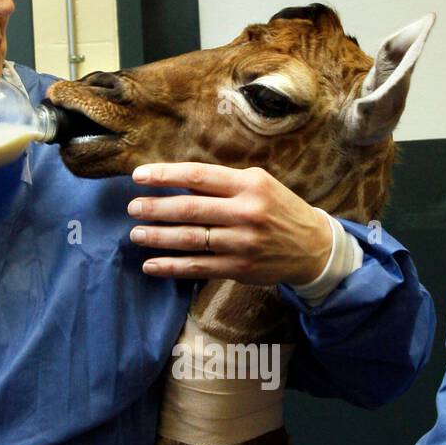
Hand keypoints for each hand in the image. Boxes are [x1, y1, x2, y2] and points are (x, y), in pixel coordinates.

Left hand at [126, 162, 331, 285]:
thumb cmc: (279, 210)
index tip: (138, 176)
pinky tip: (151, 265)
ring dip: (158, 237)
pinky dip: (171, 267)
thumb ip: (223, 185)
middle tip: (132, 208)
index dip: (165, 176)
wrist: (313, 247)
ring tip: (136, 234)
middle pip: (190, 209)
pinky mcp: (239, 268)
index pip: (197, 177)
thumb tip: (177, 184)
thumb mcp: (259, 185)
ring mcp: (242, 243)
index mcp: (249, 185)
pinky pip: (198, 267)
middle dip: (155, 208)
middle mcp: (246, 213)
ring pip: (190, 239)